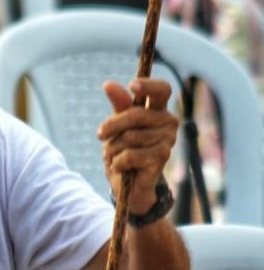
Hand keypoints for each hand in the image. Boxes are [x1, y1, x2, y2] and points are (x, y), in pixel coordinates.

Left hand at [98, 78, 177, 215]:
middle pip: (136, 114)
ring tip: (115, 156)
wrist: (129, 185)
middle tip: (100, 136)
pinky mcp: (162, 157)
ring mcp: (168, 139)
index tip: (132, 86)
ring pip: (129, 136)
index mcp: (158, 110)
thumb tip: (108, 84)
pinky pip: (130, 154)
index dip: (149, 86)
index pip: (162, 90)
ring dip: (114, 148)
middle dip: (112, 125)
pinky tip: (121, 167)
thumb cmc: (124, 150)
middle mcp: (168, 121)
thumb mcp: (117, 126)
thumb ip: (117, 105)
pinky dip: (118, 162)